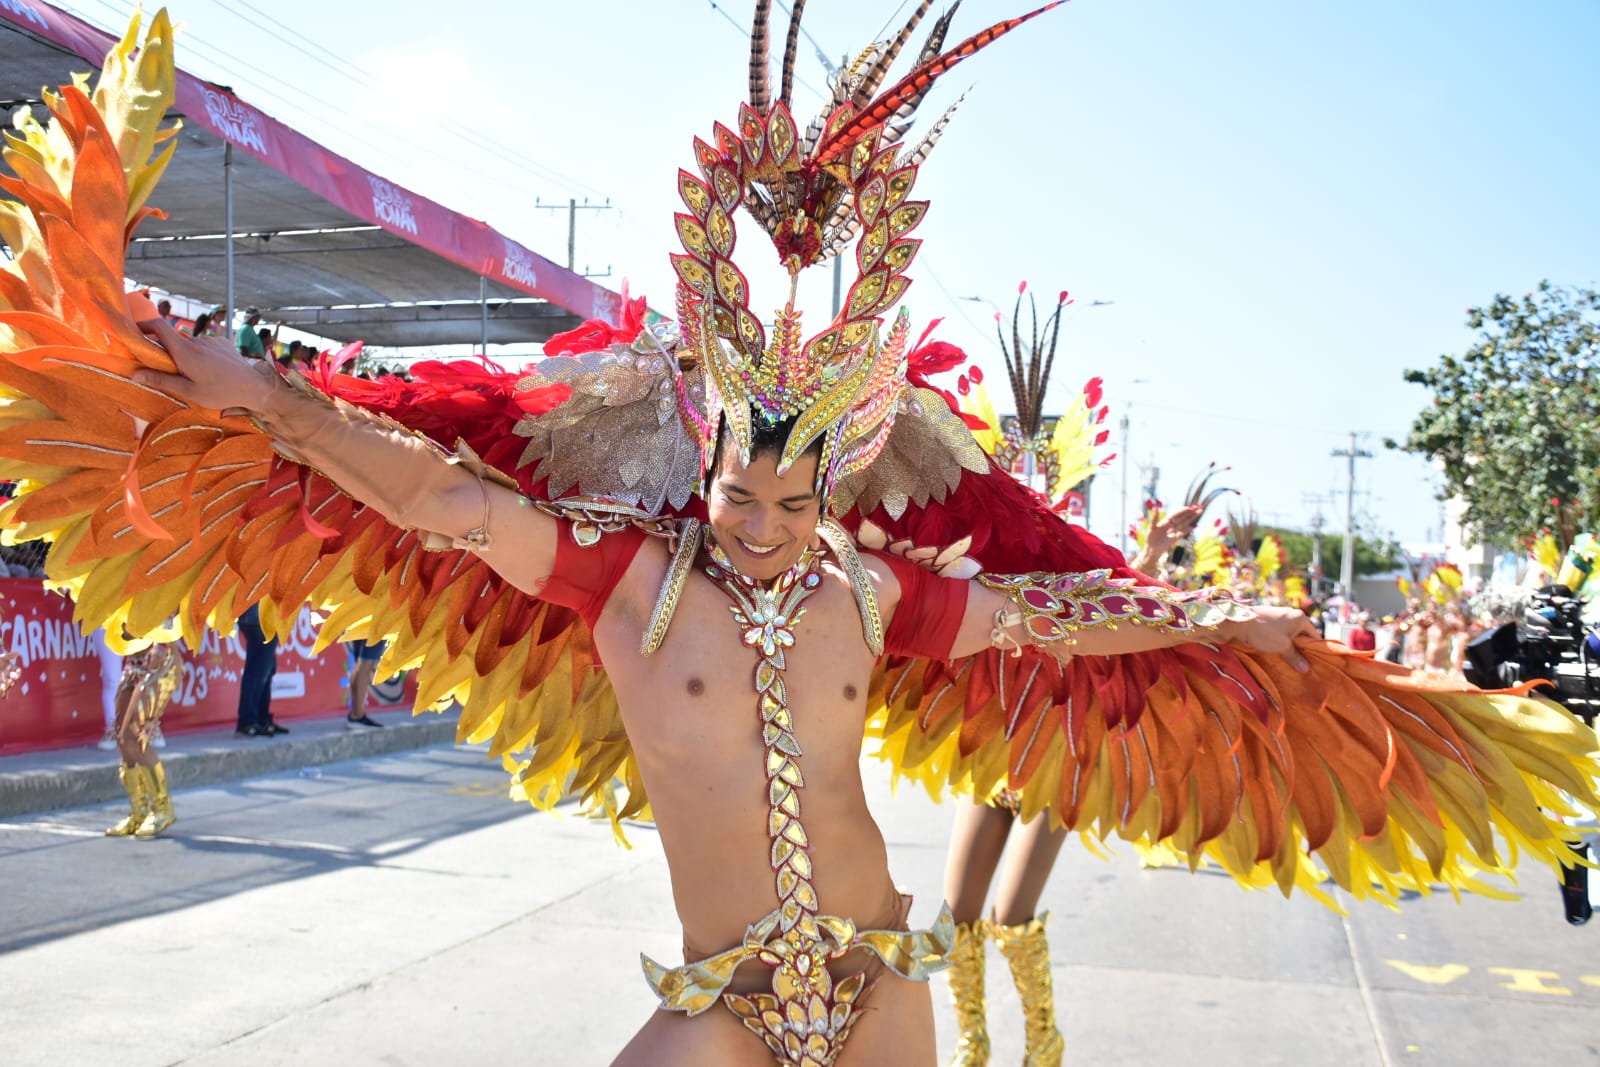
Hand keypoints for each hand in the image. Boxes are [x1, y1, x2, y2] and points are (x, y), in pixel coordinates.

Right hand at [132, 318, 277, 413]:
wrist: (255, 388)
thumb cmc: (221, 392)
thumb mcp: (189, 390)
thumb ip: (161, 380)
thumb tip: (134, 374)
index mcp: (185, 351)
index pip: (159, 326)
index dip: (144, 325)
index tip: (135, 331)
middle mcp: (197, 340)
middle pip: (173, 339)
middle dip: (166, 351)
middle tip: (168, 369)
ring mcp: (211, 340)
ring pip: (190, 344)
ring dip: (186, 355)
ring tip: (196, 375)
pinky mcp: (222, 342)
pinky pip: (204, 345)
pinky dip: (201, 354)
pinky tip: (211, 370)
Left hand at [1147, 504, 1201, 554]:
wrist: (1152, 549)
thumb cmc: (1150, 538)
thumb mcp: (1151, 528)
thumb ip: (1154, 519)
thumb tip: (1156, 509)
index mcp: (1165, 522)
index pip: (1176, 515)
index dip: (1182, 511)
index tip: (1189, 507)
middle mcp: (1171, 526)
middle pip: (1182, 518)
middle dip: (1190, 513)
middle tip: (1199, 507)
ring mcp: (1174, 531)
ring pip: (1185, 523)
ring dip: (1192, 518)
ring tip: (1199, 512)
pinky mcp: (1176, 538)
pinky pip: (1183, 533)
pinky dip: (1188, 529)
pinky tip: (1194, 526)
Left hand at [1231, 605, 1317, 671]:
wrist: (1238, 622)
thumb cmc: (1264, 633)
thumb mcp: (1282, 646)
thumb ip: (1295, 657)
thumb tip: (1306, 668)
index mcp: (1300, 618)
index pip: (1314, 636)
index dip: (1315, 650)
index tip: (1315, 664)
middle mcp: (1292, 615)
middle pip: (1303, 636)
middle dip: (1301, 650)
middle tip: (1302, 666)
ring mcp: (1281, 617)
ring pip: (1291, 635)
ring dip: (1290, 647)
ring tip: (1291, 662)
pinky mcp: (1270, 620)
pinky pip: (1281, 633)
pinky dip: (1281, 643)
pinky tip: (1279, 654)